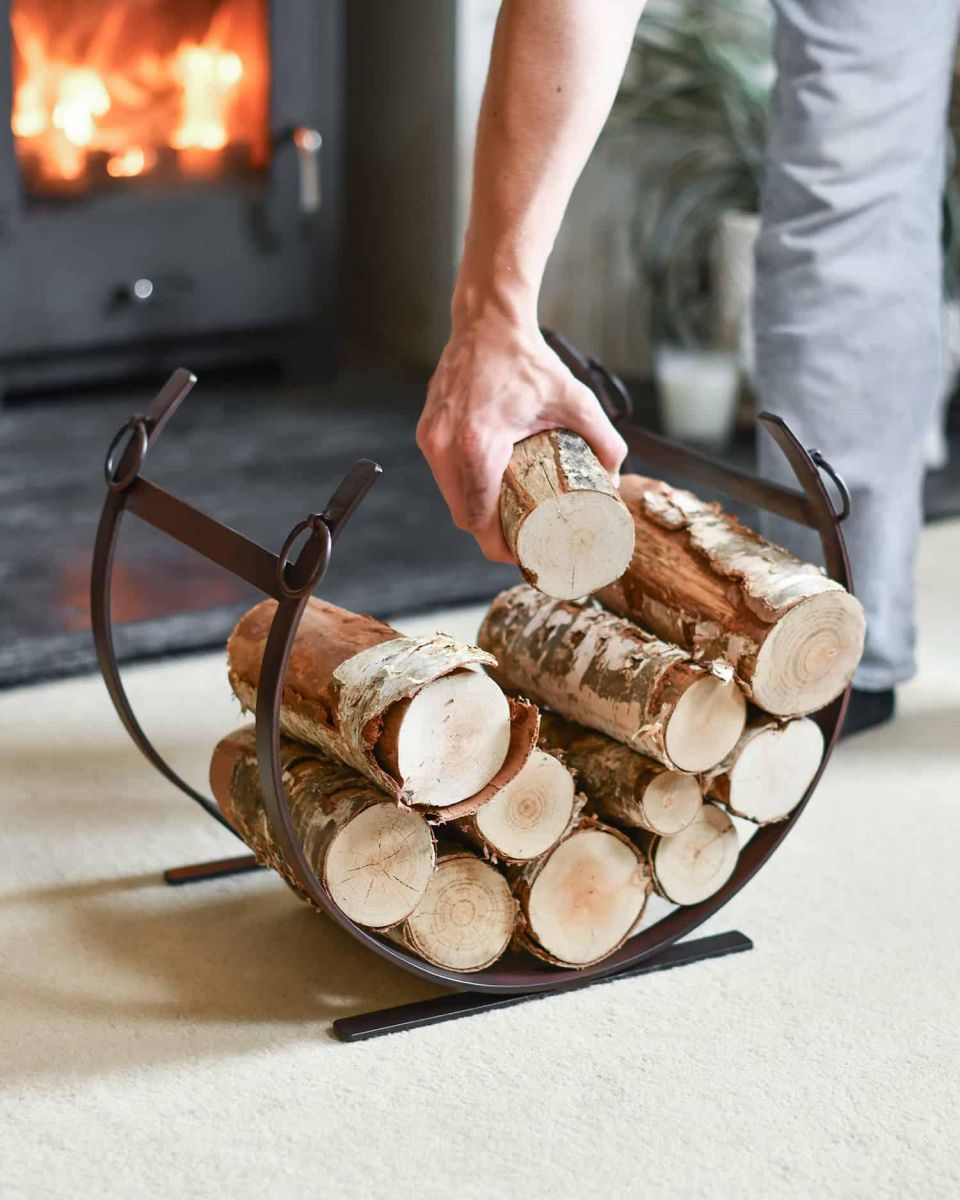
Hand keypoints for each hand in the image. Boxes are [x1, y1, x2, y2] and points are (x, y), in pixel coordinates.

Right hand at [417, 313, 627, 561]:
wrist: (488, 323)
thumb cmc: (527, 360)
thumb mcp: (575, 400)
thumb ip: (604, 441)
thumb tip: (615, 481)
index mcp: (478, 444)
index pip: (479, 518)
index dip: (499, 546)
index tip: (521, 553)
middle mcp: (446, 445)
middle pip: (463, 516)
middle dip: (490, 534)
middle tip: (521, 539)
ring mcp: (431, 437)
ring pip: (451, 497)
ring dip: (476, 513)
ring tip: (507, 518)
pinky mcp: (427, 430)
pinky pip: (444, 474)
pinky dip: (464, 488)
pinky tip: (489, 489)